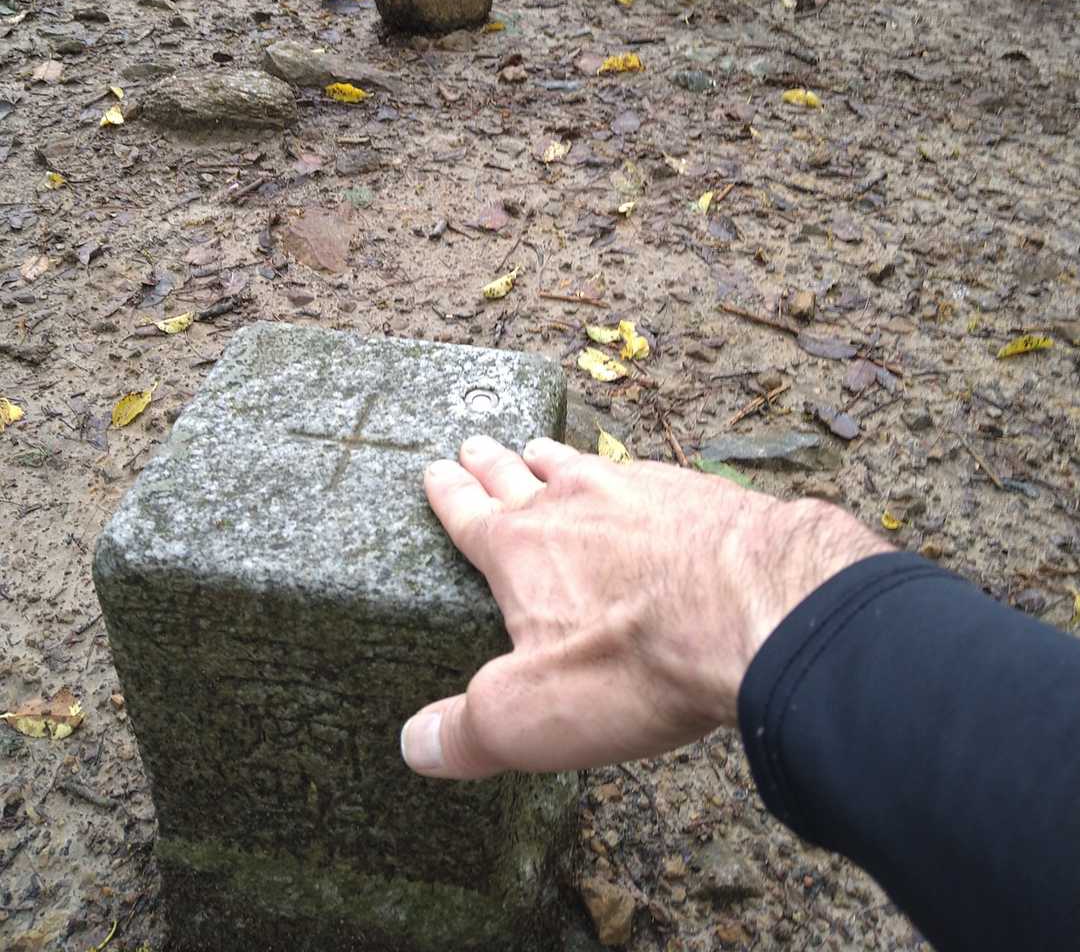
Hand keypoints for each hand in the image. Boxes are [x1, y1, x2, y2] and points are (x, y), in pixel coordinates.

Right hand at [400, 436, 889, 779]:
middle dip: (492, 463)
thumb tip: (415, 744)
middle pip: (519, 475)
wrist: (759, 608)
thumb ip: (467, 731)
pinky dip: (628, 472)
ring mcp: (637, 490)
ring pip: (580, 465)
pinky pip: (645, 472)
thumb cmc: (635, 663)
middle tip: (473, 443)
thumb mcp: (530, 718)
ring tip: (538, 446)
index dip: (449, 495)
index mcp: (520, 551)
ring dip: (554, 457)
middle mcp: (572, 504)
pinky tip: (640, 476)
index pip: (469, 516)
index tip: (435, 470)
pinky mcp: (695, 493)